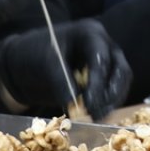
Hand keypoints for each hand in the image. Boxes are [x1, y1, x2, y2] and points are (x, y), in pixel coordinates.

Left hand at [0, 19, 131, 120]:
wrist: (28, 60)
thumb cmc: (35, 54)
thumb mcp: (45, 63)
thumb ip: (60, 80)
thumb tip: (74, 103)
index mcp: (90, 33)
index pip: (101, 58)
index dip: (98, 82)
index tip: (89, 104)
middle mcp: (104, 44)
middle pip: (119, 69)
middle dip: (110, 93)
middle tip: (95, 112)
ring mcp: (107, 59)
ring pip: (121, 81)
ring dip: (111, 101)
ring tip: (95, 117)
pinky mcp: (105, 76)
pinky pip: (115, 90)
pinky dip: (108, 104)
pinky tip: (96, 115)